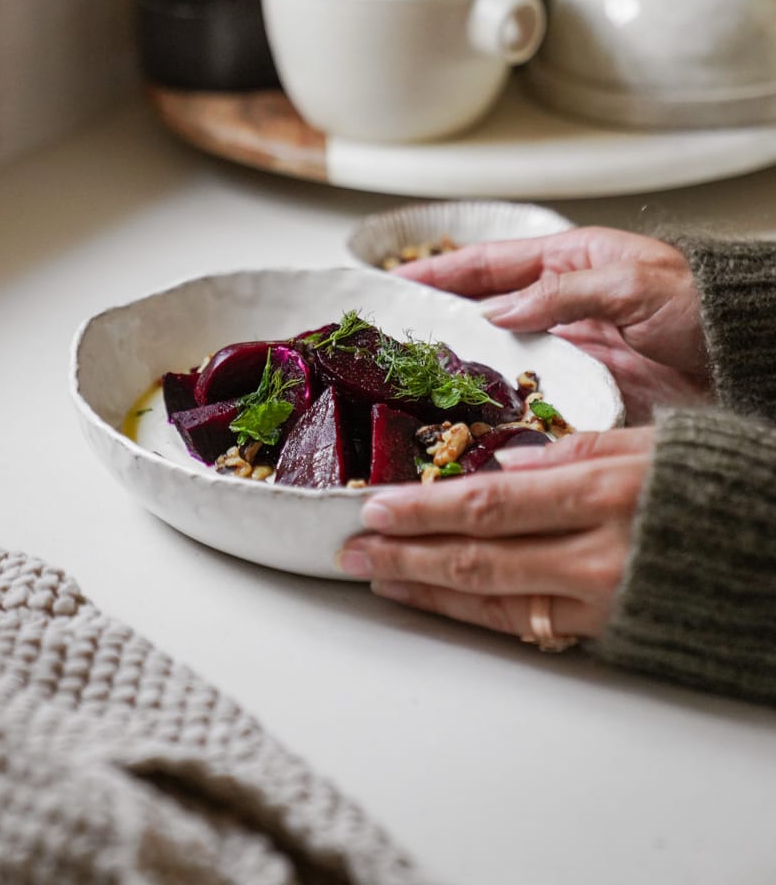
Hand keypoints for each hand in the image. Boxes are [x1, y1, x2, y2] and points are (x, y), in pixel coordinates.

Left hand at [337, 427, 653, 640]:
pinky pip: (529, 627)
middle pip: (477, 556)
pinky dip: (473, 614)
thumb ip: (576, 448)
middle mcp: (595, 554)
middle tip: (353, 545)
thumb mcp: (651, 444)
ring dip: (427, 587)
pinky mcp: (608, 629)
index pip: (489, 503)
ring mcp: (600, 600)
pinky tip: (437, 600)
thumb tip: (506, 460)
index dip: (425, 508)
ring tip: (378, 574)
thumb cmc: (718, 486)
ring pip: (493, 600)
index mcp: (602, 492)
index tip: (375, 503)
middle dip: (406, 552)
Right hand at [395, 226, 709, 422]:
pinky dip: (502, 412)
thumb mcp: (634, 283)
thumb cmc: (707, 306)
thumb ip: (562, 292)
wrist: (756, 362)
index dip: (441, 272)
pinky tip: (474, 425)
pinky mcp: (584, 395)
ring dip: (464, 375)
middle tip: (393, 343)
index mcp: (570, 263)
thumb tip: (496, 311)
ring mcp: (570, 354)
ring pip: (500, 362)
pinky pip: (531, 402)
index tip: (396, 280)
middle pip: (484, 316)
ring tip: (418, 389)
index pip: (489, 265)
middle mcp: (561, 309)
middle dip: (440, 326)